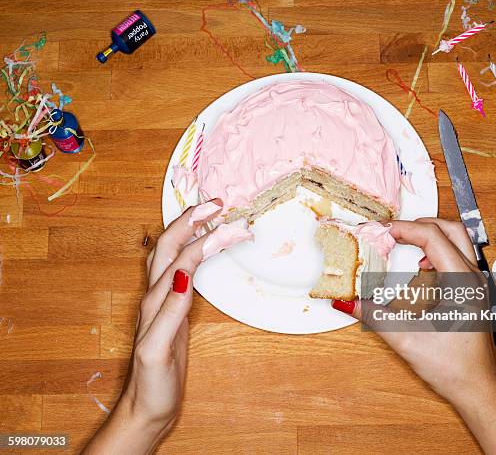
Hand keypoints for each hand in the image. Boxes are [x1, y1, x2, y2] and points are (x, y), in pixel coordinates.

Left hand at [84, 200, 221, 453]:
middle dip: (191, 220)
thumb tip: (183, 273)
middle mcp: (155, 295)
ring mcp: (161, 301)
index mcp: (155, 301)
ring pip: (170, 254)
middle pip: (169, 245)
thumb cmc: (152, 383)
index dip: (207, 237)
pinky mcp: (170, 310)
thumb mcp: (158, 350)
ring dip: (188, 230)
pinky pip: (179, 269)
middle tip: (217, 204)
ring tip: (209, 216)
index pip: (183, 258)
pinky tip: (201, 251)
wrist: (147, 407)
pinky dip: (191, 251)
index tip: (232, 222)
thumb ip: (168, 311)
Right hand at [332, 218, 495, 453]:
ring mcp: (476, 284)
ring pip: (457, 240)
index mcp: (462, 283)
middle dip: (418, 223)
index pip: (432, 237)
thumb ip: (374, 317)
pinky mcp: (472, 292)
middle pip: (450, 228)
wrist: (477, 389)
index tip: (380, 231)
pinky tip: (420, 269)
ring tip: (404, 244)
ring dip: (430, 235)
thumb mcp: (406, 339)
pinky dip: (436, 251)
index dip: (403, 228)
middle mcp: (473, 278)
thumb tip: (348, 301)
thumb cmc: (452, 367)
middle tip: (392, 231)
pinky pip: (457, 257)